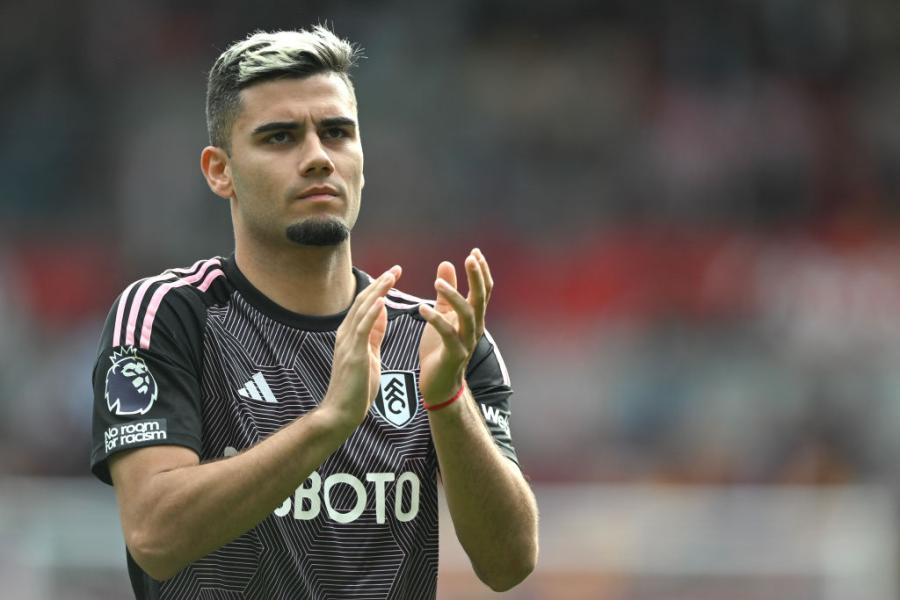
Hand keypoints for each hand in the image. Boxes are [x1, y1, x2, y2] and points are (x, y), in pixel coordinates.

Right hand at [320, 266, 401, 430]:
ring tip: (391, 276)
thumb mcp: (369, 355)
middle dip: (380, 283)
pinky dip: (372, 312)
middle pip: (363, 301)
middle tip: (396, 268)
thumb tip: (382, 311)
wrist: (341, 412)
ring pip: (363, 310)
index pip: (365, 304)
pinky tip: (382, 300)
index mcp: (350, 334)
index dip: (379, 287)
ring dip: (378, 291)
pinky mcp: (352, 354)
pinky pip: (363, 329)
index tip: (393, 273)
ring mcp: (347, 343)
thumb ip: (374, 333)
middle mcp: (345, 334)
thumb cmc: (356, 388)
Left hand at [418, 248, 492, 404]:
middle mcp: (474, 327)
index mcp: (473, 317)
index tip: (475, 252)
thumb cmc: (440, 348)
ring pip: (467, 315)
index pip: (484, 290)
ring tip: (437, 284)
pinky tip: (423, 309)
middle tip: (470, 258)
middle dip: (477, 278)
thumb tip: (446, 264)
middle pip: (481, 298)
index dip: (481, 271)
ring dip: (454, 297)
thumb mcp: (443, 315)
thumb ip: (446, 292)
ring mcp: (466, 341)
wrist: (439, 384)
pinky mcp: (453, 354)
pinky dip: (436, 320)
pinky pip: (447, 334)